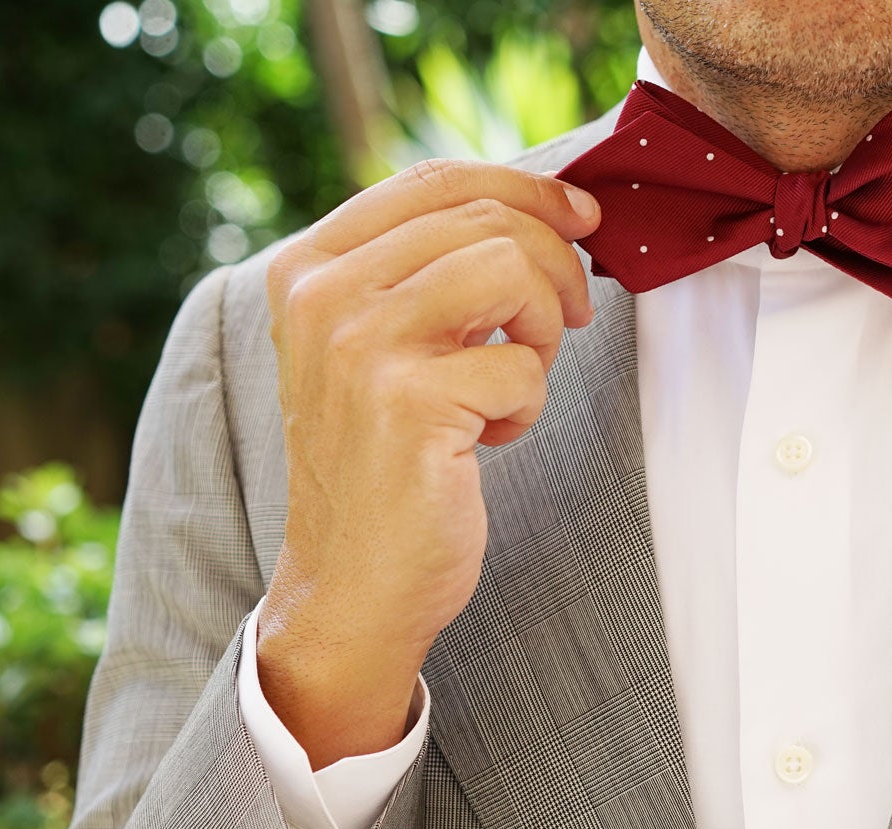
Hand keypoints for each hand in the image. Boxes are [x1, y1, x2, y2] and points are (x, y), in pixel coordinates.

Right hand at [257, 159, 600, 765]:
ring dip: (544, 327)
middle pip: (485, 220)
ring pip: (510, 270)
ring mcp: (360, 347)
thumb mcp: (379, 345)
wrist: (351, 585)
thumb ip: (428, 273)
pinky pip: (521, 365)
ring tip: (519, 381)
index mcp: (309, 267)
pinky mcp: (408, 403)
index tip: (583, 216)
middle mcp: (323, 295)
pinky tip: (488, 439)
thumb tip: (548, 209)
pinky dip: (527, 404)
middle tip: (570, 320)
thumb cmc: (385, 464)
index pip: (434, 181)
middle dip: (556, 265)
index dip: (526, 187)